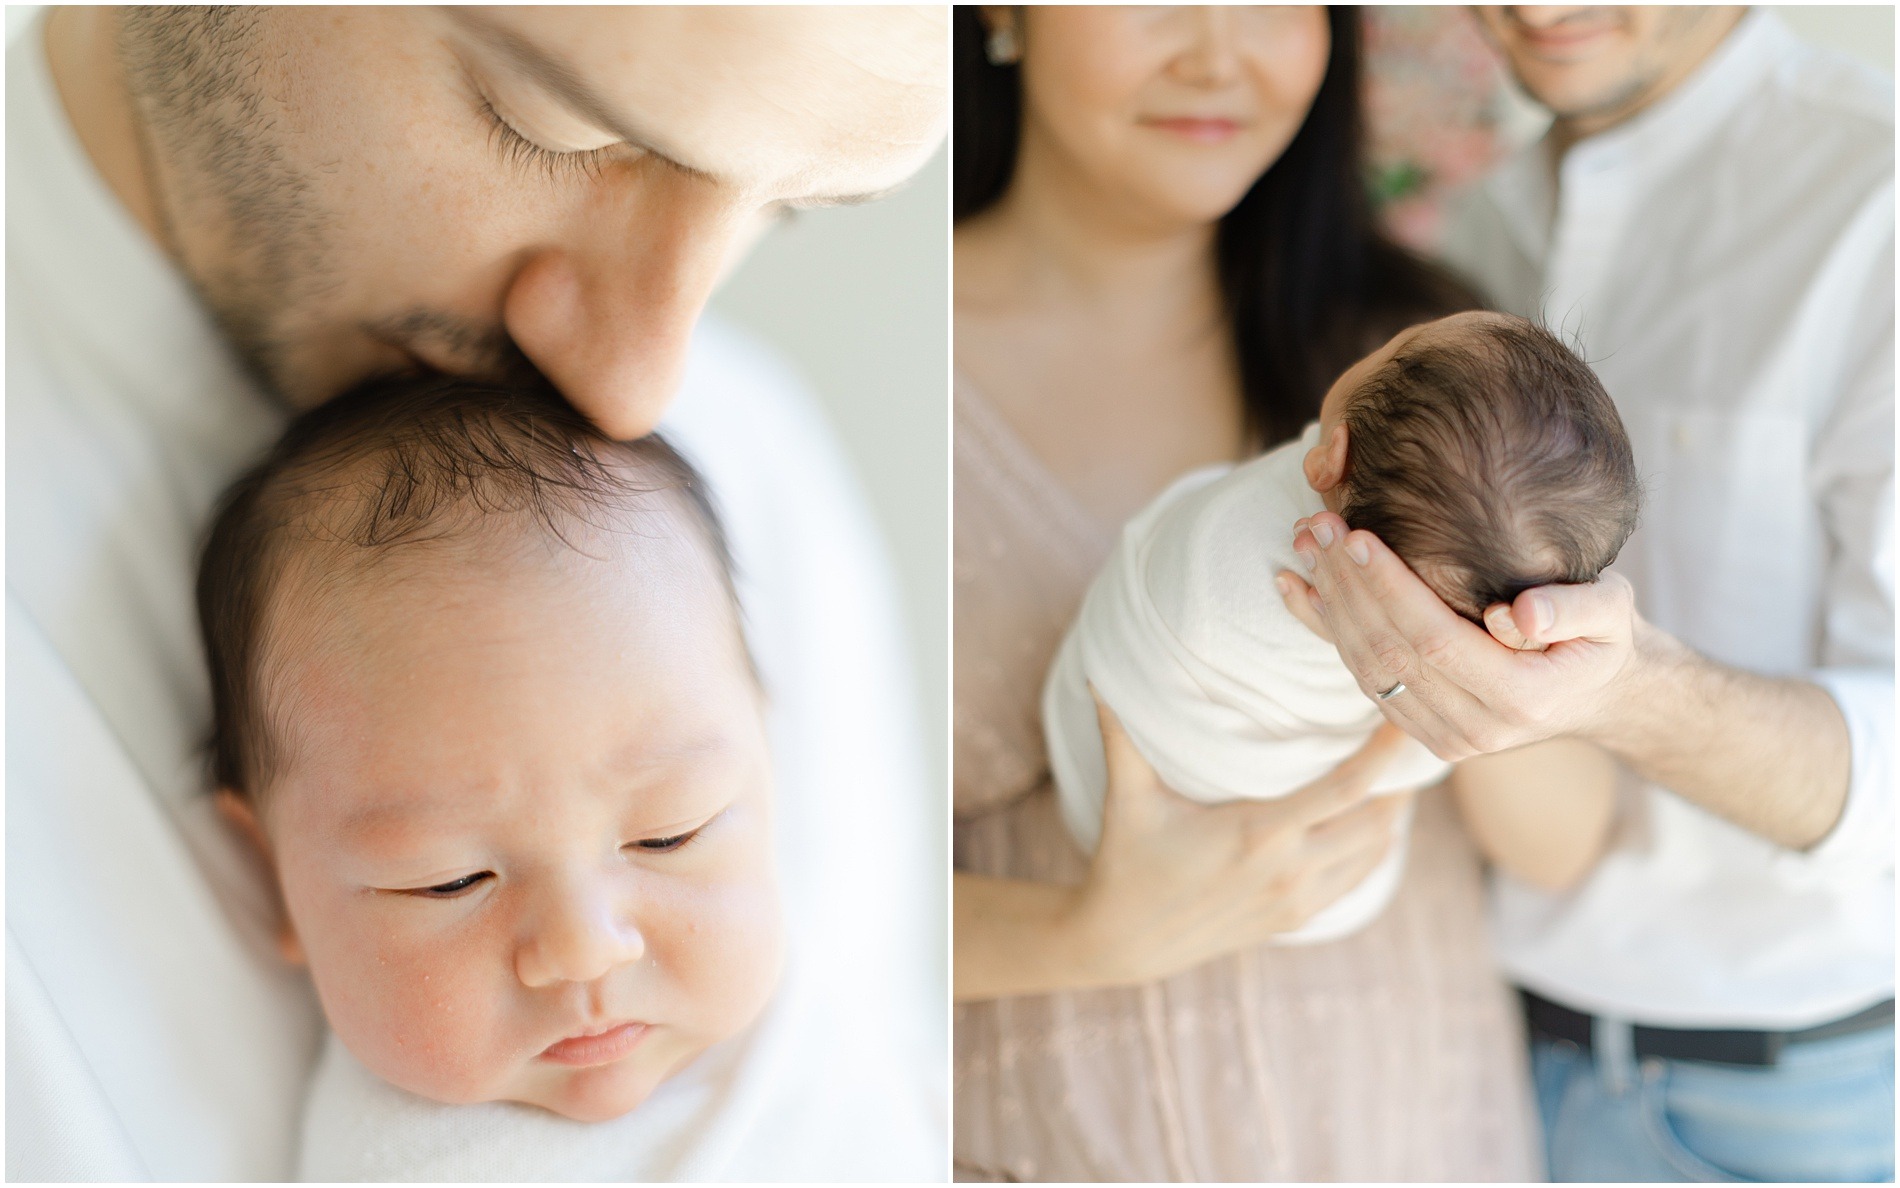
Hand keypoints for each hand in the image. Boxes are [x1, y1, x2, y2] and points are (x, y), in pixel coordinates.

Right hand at [1067, 695, 1411, 985]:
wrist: (1124, 941)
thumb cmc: (1126, 860)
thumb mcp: (1127, 796)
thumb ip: (1120, 734)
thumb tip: (1096, 676)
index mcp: (1258, 833)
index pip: (1346, 789)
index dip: (1384, 755)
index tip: (1402, 720)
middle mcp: (1289, 869)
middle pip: (1378, 820)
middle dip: (1403, 780)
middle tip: (1414, 736)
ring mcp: (1297, 898)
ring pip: (1377, 851)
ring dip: (1396, 813)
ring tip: (1403, 772)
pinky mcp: (1297, 917)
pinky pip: (1359, 877)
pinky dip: (1379, 846)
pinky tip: (1379, 820)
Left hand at [1278, 510, 1644, 760]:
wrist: (1600, 696)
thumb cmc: (1604, 638)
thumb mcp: (1613, 613)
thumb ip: (1576, 609)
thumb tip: (1518, 613)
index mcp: (1520, 700)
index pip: (1435, 639)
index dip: (1390, 588)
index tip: (1356, 537)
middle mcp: (1473, 729)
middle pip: (1390, 652)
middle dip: (1347, 585)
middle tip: (1317, 525)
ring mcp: (1441, 736)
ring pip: (1367, 666)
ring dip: (1329, 601)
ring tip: (1305, 541)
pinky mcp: (1419, 728)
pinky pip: (1362, 677)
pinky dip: (1326, 629)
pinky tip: (1295, 586)